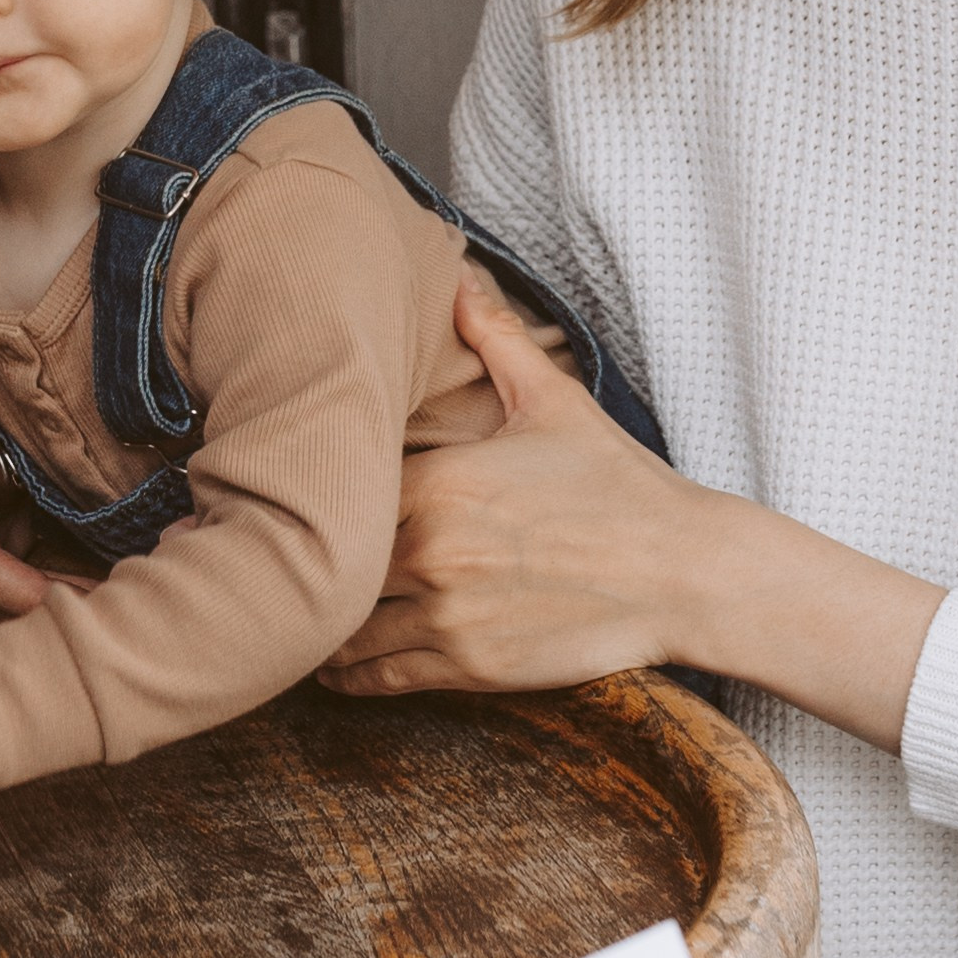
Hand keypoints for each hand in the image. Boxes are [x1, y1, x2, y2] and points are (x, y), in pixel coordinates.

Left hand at [324, 278, 690, 698]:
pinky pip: (380, 676)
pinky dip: (352, 677)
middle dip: (308, 562)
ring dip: (322, 627)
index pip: (340, 493)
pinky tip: (336, 670)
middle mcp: (431, 548)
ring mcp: (448, 612)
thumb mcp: (555, 401)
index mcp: (438, 479)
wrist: (683, 571)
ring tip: (302, 618)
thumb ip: (495, 341)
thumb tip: (457, 280)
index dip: (312, 499)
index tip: (291, 503)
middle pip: (333, 561)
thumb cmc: (619, 484)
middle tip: (274, 565)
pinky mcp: (469, 666)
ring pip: (346, 627)